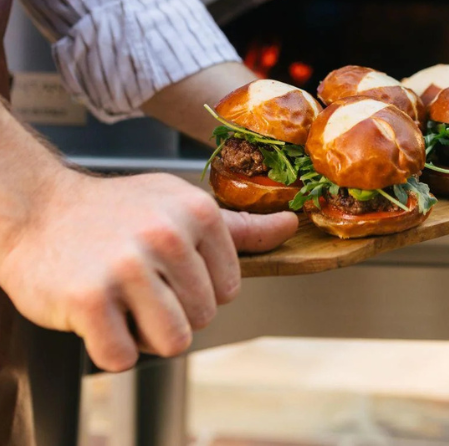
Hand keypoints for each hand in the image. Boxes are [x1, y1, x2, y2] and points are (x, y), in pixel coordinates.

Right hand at [0, 167, 296, 371]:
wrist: (43, 211)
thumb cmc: (120, 212)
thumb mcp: (182, 206)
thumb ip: (238, 227)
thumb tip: (291, 226)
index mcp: (198, 213)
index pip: (229, 289)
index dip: (198, 290)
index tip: (170, 270)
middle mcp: (167, 235)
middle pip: (203, 318)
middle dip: (173, 313)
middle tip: (141, 284)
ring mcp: (126, 266)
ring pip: (172, 342)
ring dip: (146, 334)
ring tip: (125, 301)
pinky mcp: (88, 299)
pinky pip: (122, 357)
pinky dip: (111, 348)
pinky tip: (100, 316)